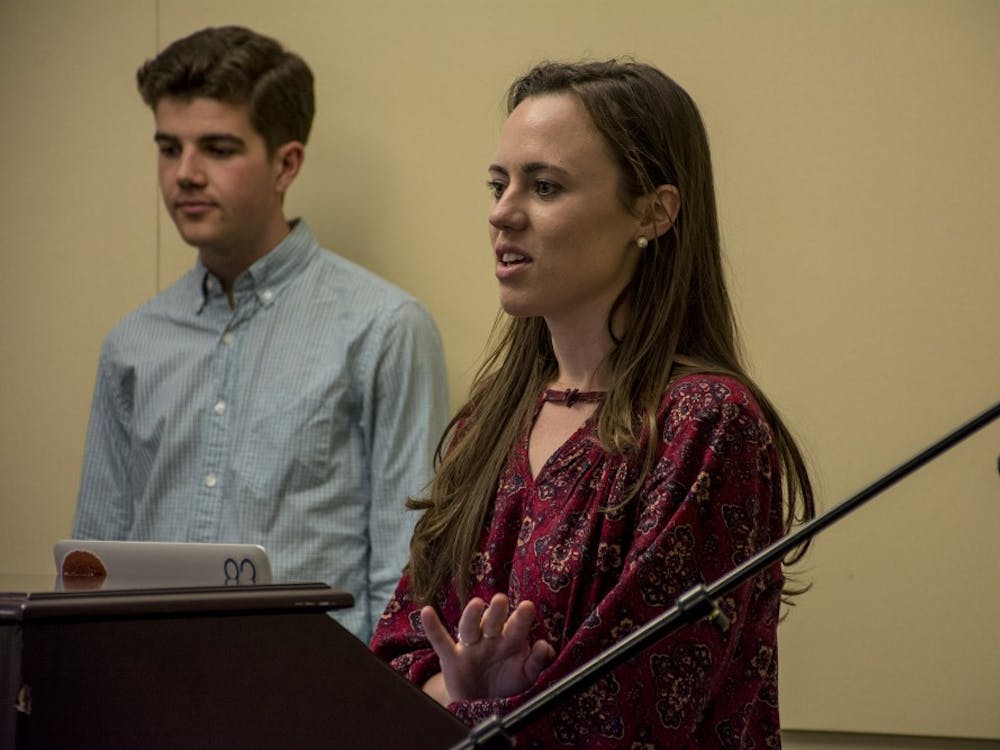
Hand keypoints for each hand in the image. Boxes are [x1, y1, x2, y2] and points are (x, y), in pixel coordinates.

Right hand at [421, 593, 554, 701]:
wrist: (482, 701)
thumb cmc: (508, 681)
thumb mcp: (526, 675)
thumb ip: (537, 661)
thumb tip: (545, 646)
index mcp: (510, 641)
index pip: (516, 628)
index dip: (521, 618)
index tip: (527, 606)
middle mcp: (489, 639)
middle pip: (492, 622)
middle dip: (496, 612)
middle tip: (500, 600)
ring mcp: (470, 646)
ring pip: (469, 628)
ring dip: (471, 616)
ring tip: (475, 604)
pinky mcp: (451, 658)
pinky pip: (440, 640)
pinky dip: (432, 627)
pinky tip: (427, 612)